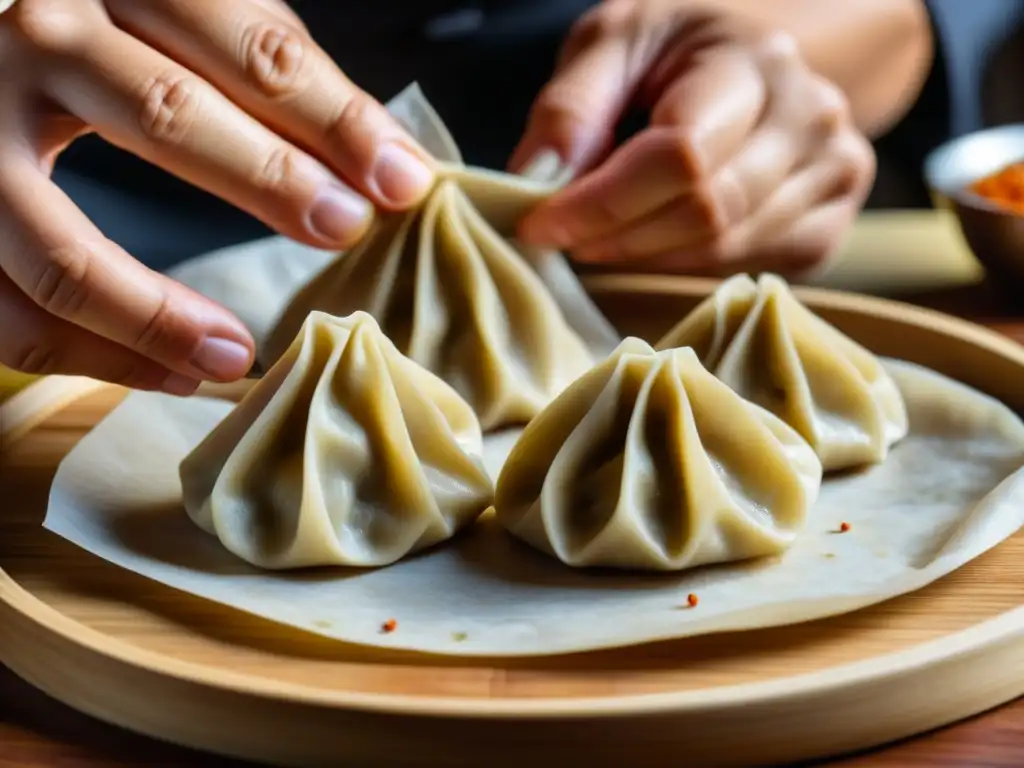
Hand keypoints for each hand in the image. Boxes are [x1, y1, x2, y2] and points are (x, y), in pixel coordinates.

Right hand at [0, 0, 435, 392]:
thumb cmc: (93, 40)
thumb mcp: (176, 23)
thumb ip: (264, 72)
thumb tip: (382, 159)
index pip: (251, 48)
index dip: (336, 119)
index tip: (400, 180)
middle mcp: (35, 42)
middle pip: (165, 115)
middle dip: (270, 182)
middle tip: (344, 230)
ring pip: (64, 252)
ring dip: (161, 315)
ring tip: (239, 353)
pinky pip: (17, 316)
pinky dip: (99, 358)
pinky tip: (173, 373)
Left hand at [513, 1, 874, 276]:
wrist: (754, 63)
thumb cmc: (674, 53)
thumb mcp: (613, 44)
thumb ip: (571, 104)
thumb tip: (537, 178)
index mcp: (753, 62)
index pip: (681, 154)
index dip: (604, 201)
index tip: (541, 223)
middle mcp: (811, 118)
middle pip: (706, 212)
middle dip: (618, 237)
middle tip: (565, 238)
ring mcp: (833, 174)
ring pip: (723, 251)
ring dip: (645, 258)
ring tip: (601, 237)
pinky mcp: (828, 224)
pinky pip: (745, 270)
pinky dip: (683, 268)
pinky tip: (653, 244)